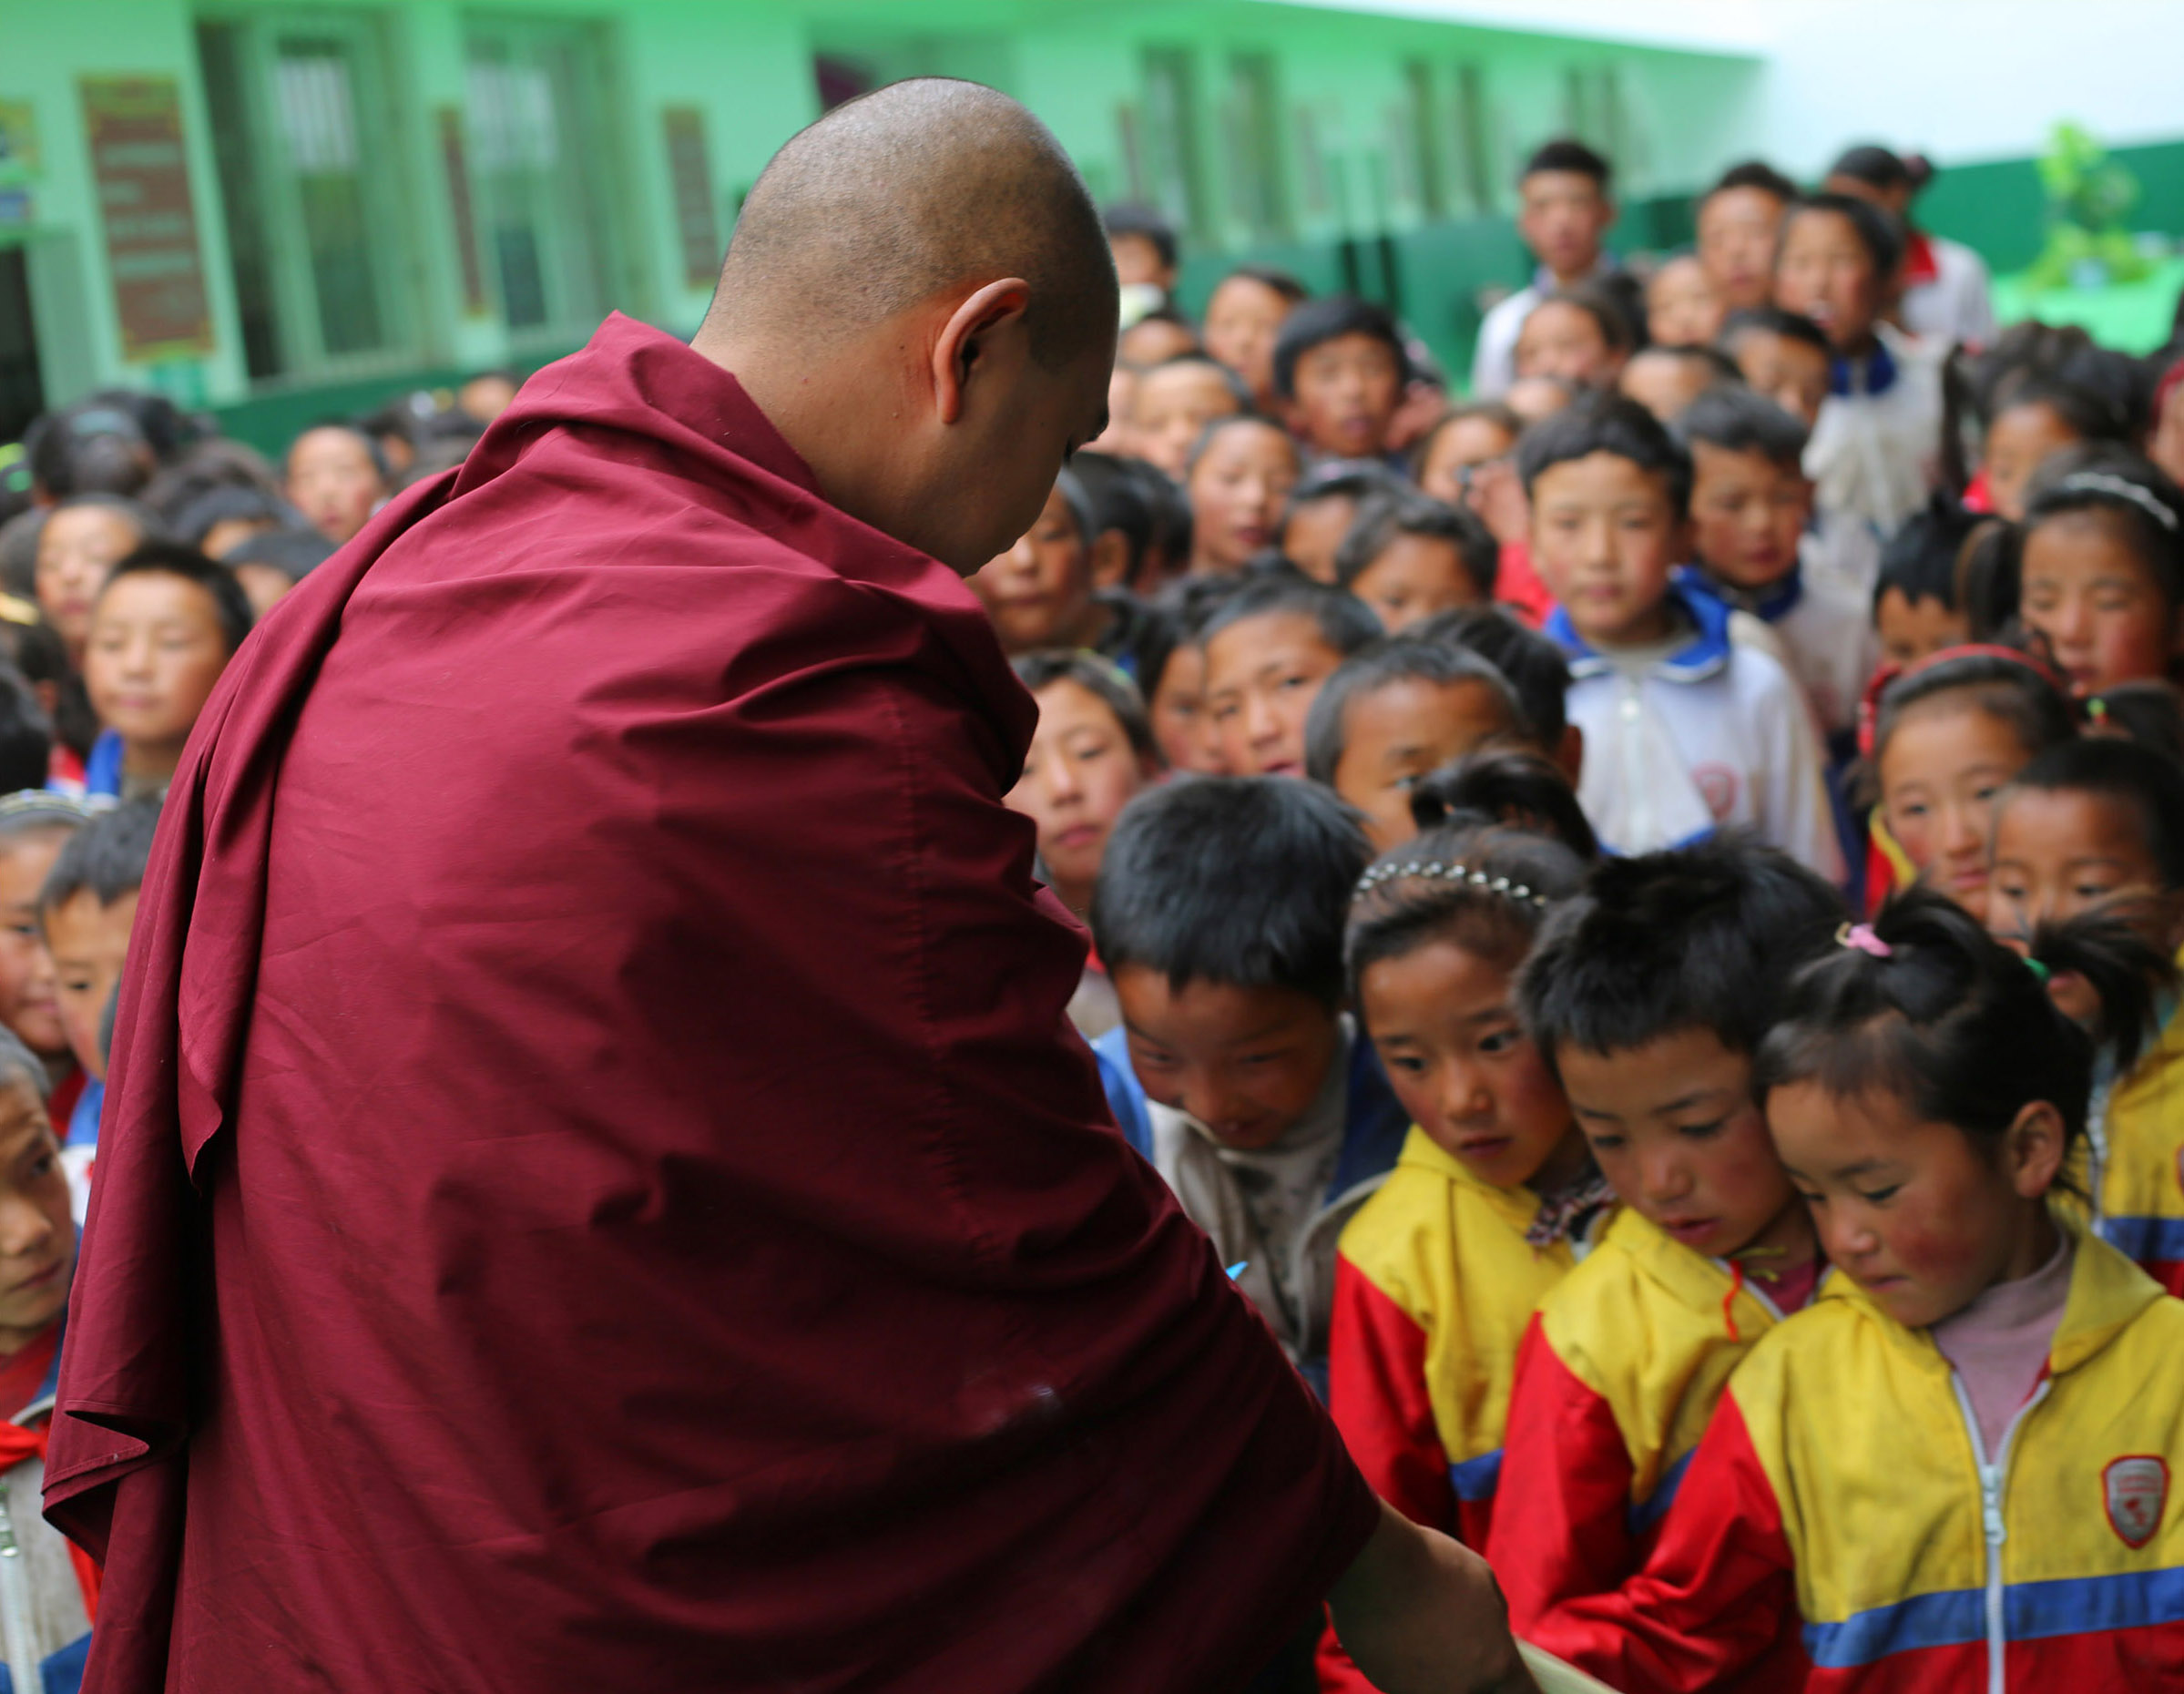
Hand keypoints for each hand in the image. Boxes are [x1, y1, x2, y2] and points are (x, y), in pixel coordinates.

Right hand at [1327, 1499, 1540, 1693]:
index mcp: (1496, 1662)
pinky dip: (1404, 1663)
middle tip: (1459, 1645)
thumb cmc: (1432, 1565)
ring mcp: (1424, 1691)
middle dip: (1475, 1676)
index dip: (1524, 1689)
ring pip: (1439, 1688)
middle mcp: (1464, 1687)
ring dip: (1436, 1669)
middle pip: (1478, 1693)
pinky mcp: (1387, 1685)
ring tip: (1421, 1629)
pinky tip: (1396, 1631)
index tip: (1519, 1684)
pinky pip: (1405, 1679)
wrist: (1374, 1565)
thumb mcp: (1482, 1581)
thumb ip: (1494, 1617)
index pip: (1525, 1693)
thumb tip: (1494, 1631)